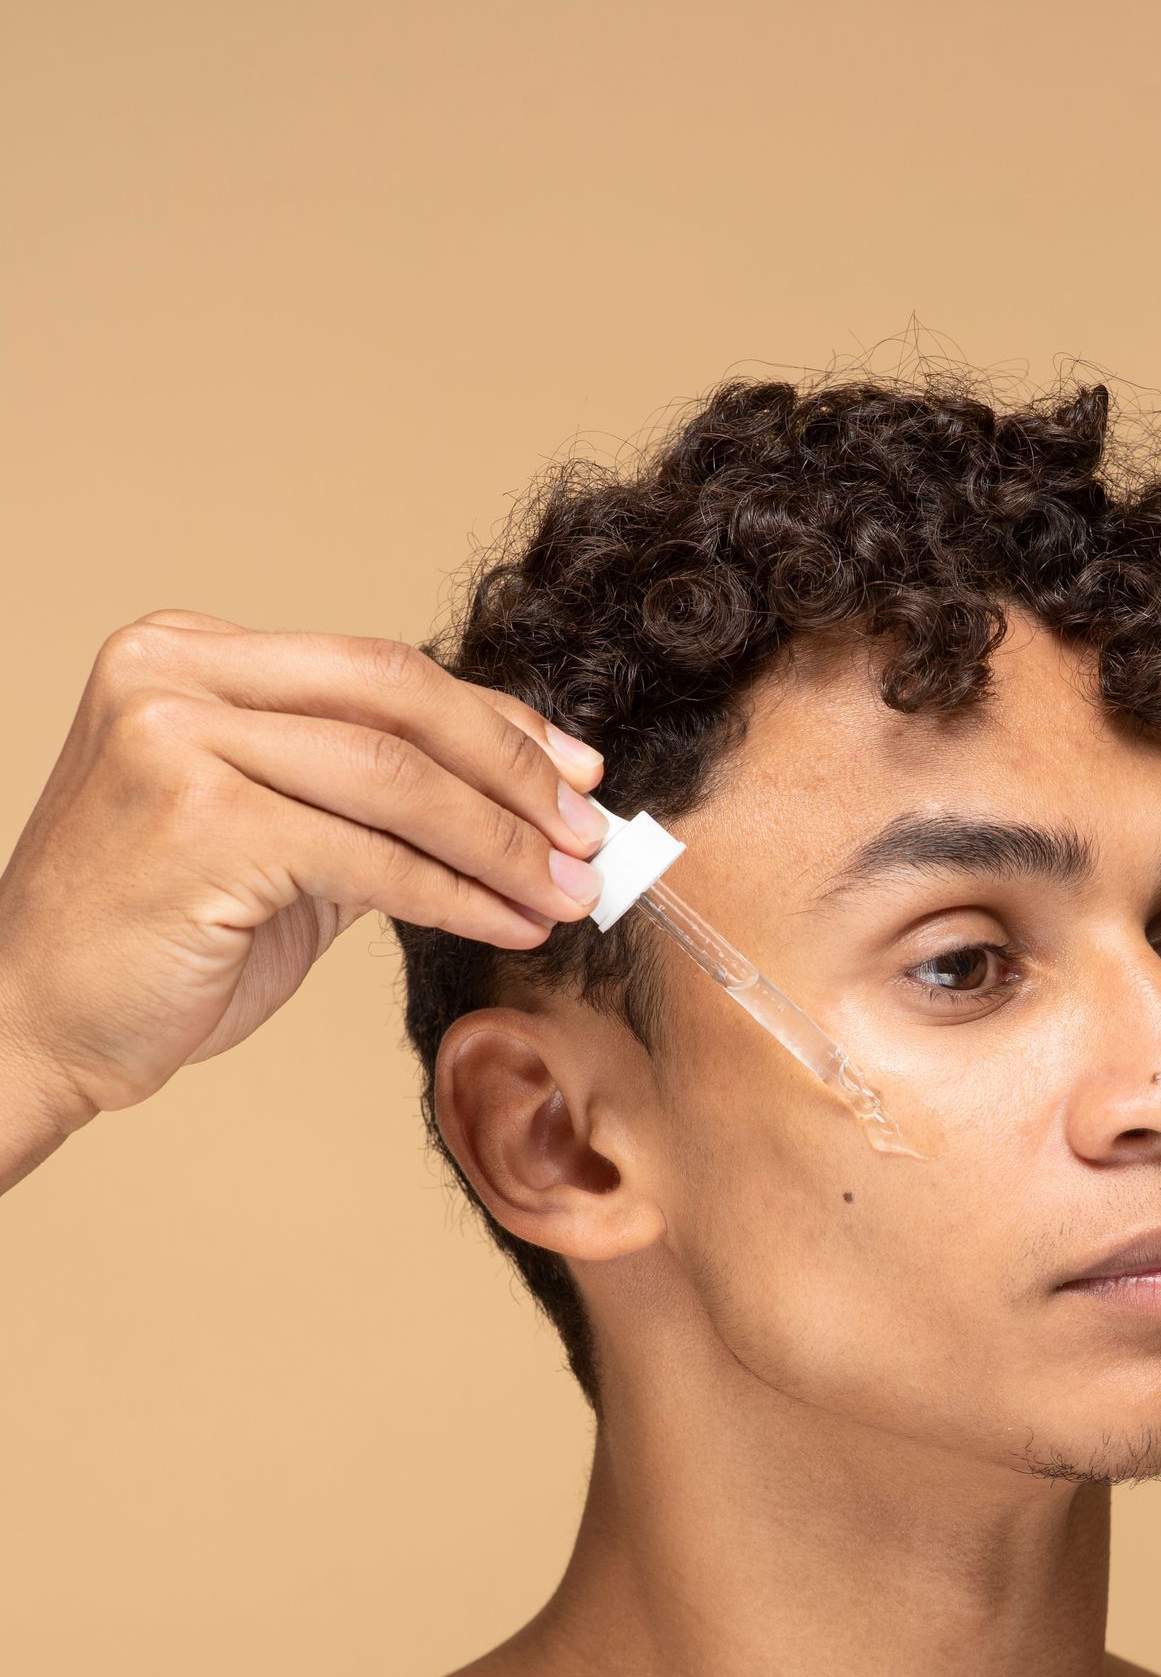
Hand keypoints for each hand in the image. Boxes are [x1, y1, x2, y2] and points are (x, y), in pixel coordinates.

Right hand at [0, 611, 610, 1140]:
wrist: (35, 1023)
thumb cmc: (155, 938)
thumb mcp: (272, 836)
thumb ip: (365, 796)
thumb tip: (516, 789)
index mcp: (186, 653)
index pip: (377, 669)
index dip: (493, 718)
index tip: (575, 768)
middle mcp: (172, 674)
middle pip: (396, 698)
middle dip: (514, 769)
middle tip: (590, 830)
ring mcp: (177, 741)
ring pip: (396, 778)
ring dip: (502, 841)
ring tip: (566, 889)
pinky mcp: (199, 824)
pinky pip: (371, 856)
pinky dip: (458, 893)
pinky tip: (508, 922)